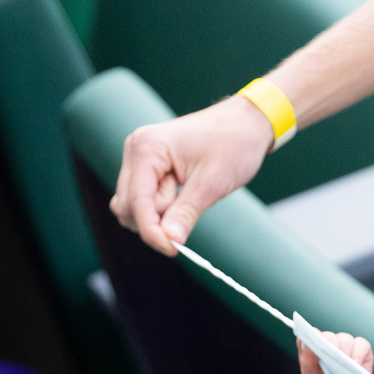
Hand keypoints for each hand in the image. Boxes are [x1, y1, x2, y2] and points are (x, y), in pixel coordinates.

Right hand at [110, 97, 275, 253]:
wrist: (246, 123)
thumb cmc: (233, 145)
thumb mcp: (212, 183)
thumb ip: (186, 213)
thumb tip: (169, 241)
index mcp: (147, 148)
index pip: (136, 202)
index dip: (152, 231)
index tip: (173, 250)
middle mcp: (136, 149)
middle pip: (128, 206)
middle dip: (157, 217)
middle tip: (191, 204)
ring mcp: (139, 156)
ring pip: (132, 204)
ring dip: (159, 212)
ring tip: (189, 192)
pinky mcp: (147, 165)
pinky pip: (143, 197)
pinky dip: (161, 205)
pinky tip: (183, 193)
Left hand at [298, 332, 371, 373]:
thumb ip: (306, 358)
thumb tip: (305, 341)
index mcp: (315, 345)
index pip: (313, 334)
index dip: (315, 338)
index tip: (318, 347)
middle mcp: (330, 341)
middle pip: (331, 336)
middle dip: (331, 348)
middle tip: (332, 360)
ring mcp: (346, 344)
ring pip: (346, 339)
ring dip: (345, 352)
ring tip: (345, 366)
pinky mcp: (362, 349)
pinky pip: (362, 344)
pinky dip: (359, 353)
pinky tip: (356, 364)